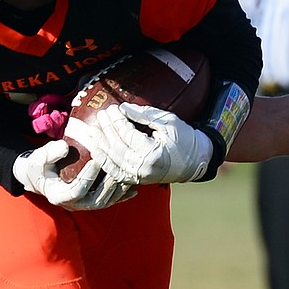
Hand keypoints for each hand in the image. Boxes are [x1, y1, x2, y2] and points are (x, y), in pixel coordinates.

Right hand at [13, 139, 133, 210]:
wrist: (39, 176)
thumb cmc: (38, 166)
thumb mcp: (38, 158)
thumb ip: (49, 153)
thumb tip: (65, 148)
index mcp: (58, 195)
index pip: (76, 191)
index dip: (87, 178)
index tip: (95, 161)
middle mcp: (72, 204)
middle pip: (95, 200)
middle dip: (108, 186)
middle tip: (117, 170)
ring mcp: (83, 204)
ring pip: (104, 202)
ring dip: (117, 191)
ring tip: (127, 178)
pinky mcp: (91, 201)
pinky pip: (109, 201)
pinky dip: (122, 197)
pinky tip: (134, 190)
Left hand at [95, 103, 212, 183]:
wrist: (196, 161)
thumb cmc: (185, 139)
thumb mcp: (168, 122)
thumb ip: (144, 115)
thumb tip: (123, 108)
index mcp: (153, 154)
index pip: (128, 135)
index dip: (117, 120)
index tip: (112, 108)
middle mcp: (143, 168)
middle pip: (117, 147)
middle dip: (106, 129)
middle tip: (101, 114)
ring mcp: (139, 177)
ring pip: (112, 161)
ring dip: (100, 144)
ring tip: (92, 129)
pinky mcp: (137, 180)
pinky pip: (115, 172)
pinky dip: (104, 161)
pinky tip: (96, 149)